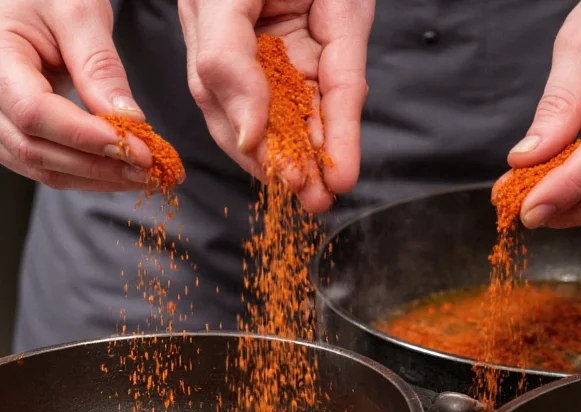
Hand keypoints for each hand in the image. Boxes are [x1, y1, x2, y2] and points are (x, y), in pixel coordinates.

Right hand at [0, 0, 154, 191]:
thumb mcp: (78, 13)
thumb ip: (100, 67)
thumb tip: (130, 121)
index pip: (34, 112)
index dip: (87, 137)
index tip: (137, 149)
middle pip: (35, 149)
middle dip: (99, 166)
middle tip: (151, 170)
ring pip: (39, 166)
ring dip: (95, 177)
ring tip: (143, 176)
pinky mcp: (13, 128)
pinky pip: (43, 162)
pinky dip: (84, 172)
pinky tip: (120, 170)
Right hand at [179, 0, 373, 212]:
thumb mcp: (222, 4)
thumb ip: (225, 65)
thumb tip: (246, 135)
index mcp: (213, 29)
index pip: (225, 98)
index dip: (249, 144)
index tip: (272, 175)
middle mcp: (254, 44)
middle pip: (268, 116)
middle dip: (285, 163)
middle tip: (303, 198)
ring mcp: (296, 46)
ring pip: (304, 113)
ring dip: (314, 160)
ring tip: (320, 197)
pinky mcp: (341, 38)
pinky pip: (340, 91)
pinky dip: (343, 134)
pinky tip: (343, 168)